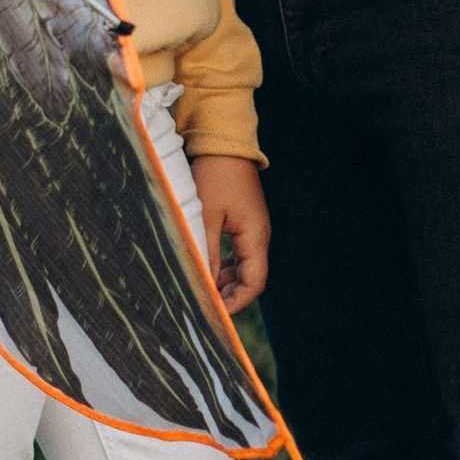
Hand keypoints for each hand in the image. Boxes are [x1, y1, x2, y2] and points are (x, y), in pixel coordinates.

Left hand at [192, 154, 269, 312]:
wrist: (225, 145)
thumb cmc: (215, 176)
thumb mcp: (205, 216)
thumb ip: (204, 252)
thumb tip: (201, 284)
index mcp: (255, 237)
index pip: (254, 283)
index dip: (236, 303)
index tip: (215, 315)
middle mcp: (258, 237)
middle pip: (251, 279)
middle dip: (230, 296)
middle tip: (205, 306)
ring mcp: (252, 230)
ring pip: (243, 268)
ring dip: (226, 282)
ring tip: (202, 289)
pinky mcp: (243, 224)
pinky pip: (238, 255)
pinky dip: (224, 267)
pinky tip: (206, 269)